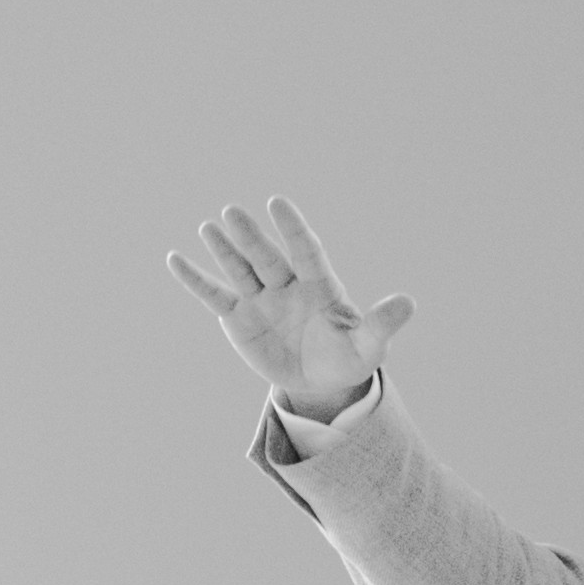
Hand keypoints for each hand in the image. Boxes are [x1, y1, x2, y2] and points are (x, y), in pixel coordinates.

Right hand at [168, 197, 414, 429]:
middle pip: (267, 257)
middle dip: (251, 237)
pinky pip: (213, 294)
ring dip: (224, 249)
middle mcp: (286, 284)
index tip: (277, 204)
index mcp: (319, 284)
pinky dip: (194, 279)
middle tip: (233, 212)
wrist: (319, 380)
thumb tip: (409, 303)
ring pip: (240, 268)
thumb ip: (382, 323)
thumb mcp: (368, 346)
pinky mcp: (238, 316)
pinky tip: (174, 259)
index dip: (292, 229)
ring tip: (208, 227)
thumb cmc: (346, 357)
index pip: (305, 251)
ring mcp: (260, 297)